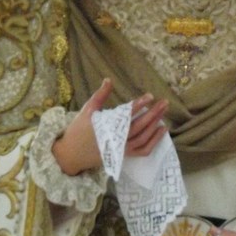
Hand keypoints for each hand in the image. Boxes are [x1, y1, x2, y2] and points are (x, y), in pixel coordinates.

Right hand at [52, 78, 168, 175]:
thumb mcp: (87, 110)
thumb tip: (109, 79)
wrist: (71, 155)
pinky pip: (143, 150)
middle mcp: (117, 139)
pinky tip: (161, 130)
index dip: (139, 105)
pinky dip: (154, 141)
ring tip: (163, 112)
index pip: (127, 114)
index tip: (150, 96)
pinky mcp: (124, 156)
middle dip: (153, 113)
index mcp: (107, 126)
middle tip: (164, 102)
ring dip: (155, 125)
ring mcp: (122, 150)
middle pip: (139, 126)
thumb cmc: (78, 130)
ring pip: (143, 138)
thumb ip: (100, 95)